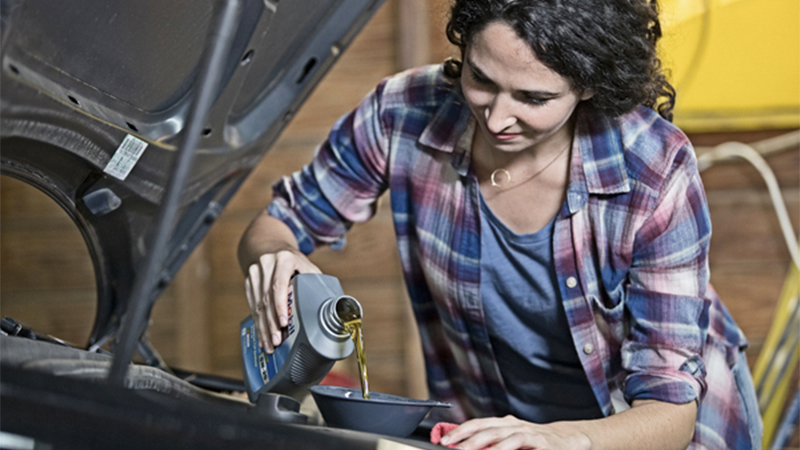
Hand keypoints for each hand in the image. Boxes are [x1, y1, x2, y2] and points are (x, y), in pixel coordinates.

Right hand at [244, 248, 320, 352]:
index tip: (283, 323)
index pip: (279, 285)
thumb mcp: (310, 269)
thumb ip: (318, 284)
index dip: (280, 306)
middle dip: (272, 323)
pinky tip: (262, 336)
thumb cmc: (298, 264)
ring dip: (264, 327)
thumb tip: (338, 307)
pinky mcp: (249, 282)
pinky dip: (258, 323)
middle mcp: (267, 263)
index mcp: (284, 258)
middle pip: (267, 298)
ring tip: (269, 344)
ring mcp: (255, 272)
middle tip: (277, 341)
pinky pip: (252, 306)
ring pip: (257, 305)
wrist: (276, 250)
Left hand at [438, 415, 591, 449]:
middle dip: (465, 437)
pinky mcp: (539, 441)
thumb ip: (492, 444)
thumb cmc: (536, 444)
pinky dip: (505, 448)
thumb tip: (466, 447)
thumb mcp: (512, 441)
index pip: (477, 424)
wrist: (568, 441)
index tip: (443, 439)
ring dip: (481, 443)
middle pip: (485, 428)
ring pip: (499, 434)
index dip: (460, 430)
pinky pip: (520, 442)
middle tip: (449, 445)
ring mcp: (526, 431)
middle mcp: (513, 424)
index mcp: (504, 424)